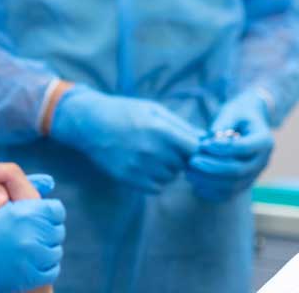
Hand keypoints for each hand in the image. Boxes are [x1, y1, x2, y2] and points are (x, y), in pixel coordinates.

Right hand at [50, 85, 204, 192]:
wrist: (90, 123)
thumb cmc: (125, 112)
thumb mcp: (154, 110)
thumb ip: (181, 126)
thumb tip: (207, 140)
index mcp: (160, 131)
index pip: (195, 150)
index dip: (195, 148)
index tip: (188, 144)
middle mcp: (151, 151)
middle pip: (183, 165)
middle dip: (180, 158)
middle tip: (166, 146)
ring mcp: (139, 167)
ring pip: (170, 178)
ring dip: (168, 169)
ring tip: (153, 154)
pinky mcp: (128, 179)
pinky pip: (156, 188)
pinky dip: (156, 180)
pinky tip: (146, 165)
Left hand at [187, 90, 273, 201]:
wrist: (248, 123)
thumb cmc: (238, 114)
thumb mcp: (232, 111)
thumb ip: (224, 123)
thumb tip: (212, 137)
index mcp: (264, 141)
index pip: (244, 149)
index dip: (223, 149)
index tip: (204, 144)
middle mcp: (262, 161)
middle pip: (238, 171)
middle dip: (212, 168)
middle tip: (192, 161)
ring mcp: (254, 175)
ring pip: (233, 186)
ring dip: (209, 182)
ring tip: (188, 174)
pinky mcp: (243, 183)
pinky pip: (229, 194)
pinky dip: (212, 193)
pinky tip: (196, 185)